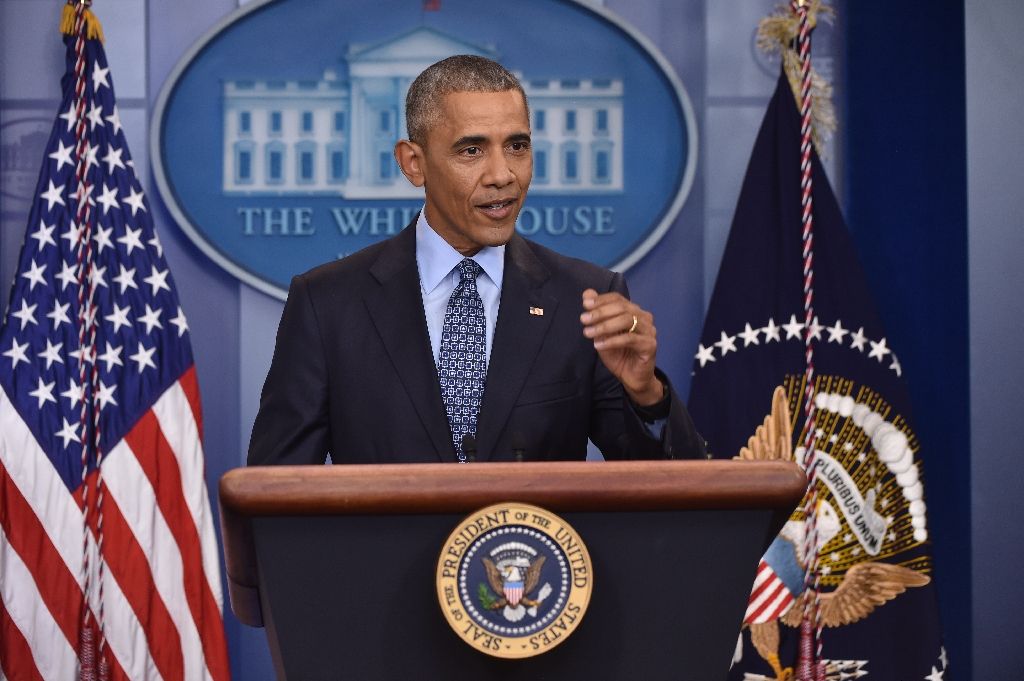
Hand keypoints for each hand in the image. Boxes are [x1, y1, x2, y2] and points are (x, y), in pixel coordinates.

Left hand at [580, 289, 663, 405]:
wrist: (632, 378)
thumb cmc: (618, 354)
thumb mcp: (602, 333)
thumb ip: (597, 314)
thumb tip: (587, 293)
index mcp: (633, 311)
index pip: (618, 299)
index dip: (601, 300)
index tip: (585, 305)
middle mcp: (644, 318)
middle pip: (622, 308)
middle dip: (600, 313)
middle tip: (583, 320)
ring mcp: (649, 331)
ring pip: (627, 320)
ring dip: (604, 326)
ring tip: (588, 333)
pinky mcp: (650, 345)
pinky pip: (630, 339)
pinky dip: (612, 341)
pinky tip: (599, 345)